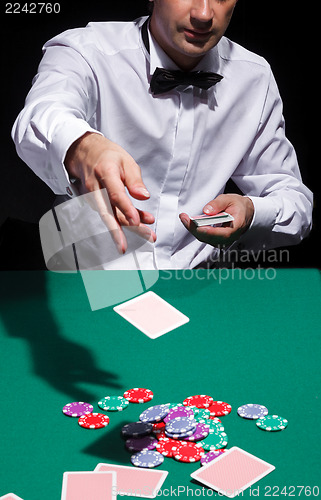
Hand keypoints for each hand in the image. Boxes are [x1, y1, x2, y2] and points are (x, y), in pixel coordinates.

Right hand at [64, 132, 155, 252]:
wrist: (84, 153)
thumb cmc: (107, 157)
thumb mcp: (126, 161)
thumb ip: (135, 180)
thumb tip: (144, 196)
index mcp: (105, 172)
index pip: (115, 194)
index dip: (126, 209)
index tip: (136, 221)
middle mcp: (95, 188)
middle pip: (108, 213)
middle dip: (119, 231)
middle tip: (133, 242)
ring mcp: (92, 197)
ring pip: (111, 217)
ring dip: (129, 228)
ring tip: (148, 234)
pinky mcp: (94, 204)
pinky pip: (110, 215)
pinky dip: (124, 221)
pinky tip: (139, 224)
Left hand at [179, 194, 253, 247]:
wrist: (244, 213)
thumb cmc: (237, 206)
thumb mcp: (229, 199)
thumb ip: (218, 204)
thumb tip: (207, 210)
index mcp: (236, 226)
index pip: (222, 233)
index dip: (208, 231)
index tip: (196, 225)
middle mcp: (229, 237)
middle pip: (210, 237)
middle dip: (194, 228)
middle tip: (184, 218)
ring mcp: (222, 240)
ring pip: (204, 238)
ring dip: (192, 229)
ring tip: (184, 218)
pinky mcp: (215, 240)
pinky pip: (203, 236)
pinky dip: (195, 229)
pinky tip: (189, 221)